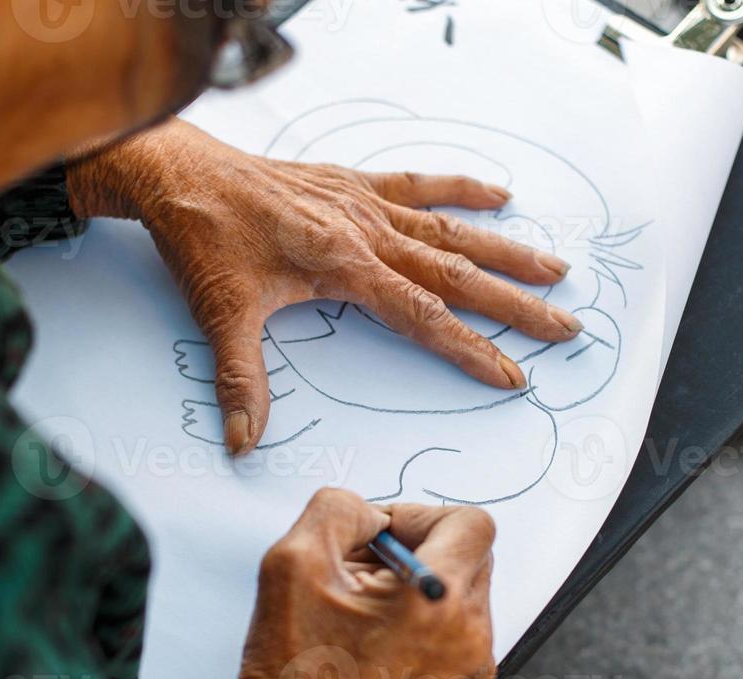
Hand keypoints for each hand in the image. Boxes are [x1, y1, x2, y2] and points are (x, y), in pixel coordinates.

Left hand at [67, 119, 581, 453]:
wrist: (179, 173)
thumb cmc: (204, 239)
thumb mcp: (222, 314)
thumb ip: (240, 381)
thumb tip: (243, 442)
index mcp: (345, 266)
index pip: (424, 317)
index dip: (471, 350)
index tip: (511, 375)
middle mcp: (366, 233)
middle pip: (457, 274)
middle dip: (514, 304)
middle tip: (563, 326)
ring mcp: (364, 205)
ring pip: (450, 231)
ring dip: (505, 251)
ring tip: (554, 267)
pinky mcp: (352, 184)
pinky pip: (419, 185)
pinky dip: (460, 190)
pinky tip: (498, 194)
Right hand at [225, 489, 495, 678]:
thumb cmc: (292, 678)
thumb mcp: (292, 563)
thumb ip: (337, 510)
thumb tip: (370, 513)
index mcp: (438, 600)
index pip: (470, 521)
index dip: (419, 515)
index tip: (379, 538)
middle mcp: (469, 634)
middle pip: (469, 552)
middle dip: (418, 548)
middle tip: (364, 572)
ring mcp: (470, 665)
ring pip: (462, 588)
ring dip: (419, 584)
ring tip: (365, 611)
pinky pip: (456, 626)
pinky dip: (423, 619)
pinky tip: (375, 638)